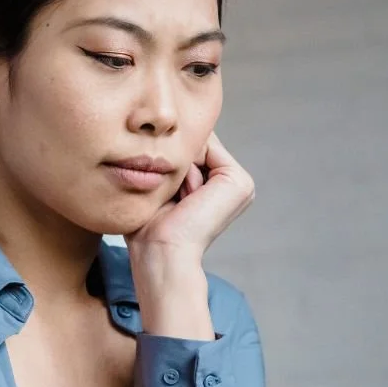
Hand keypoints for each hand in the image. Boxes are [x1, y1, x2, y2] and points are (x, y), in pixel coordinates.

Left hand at [126, 132, 254, 260]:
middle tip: (170, 200)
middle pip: (192, 144)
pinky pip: (203, 149)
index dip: (165, 160)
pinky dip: (187, 169)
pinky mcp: (239, 182)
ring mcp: (239, 182)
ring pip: (195, 144)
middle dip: (172, 162)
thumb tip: (163, 135)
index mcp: (215, 186)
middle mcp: (230, 183)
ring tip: (178, 200)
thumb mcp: (156, 187)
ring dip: (178, 167)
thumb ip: (167, 161)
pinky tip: (187, 198)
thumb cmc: (148, 227)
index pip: (186, 149)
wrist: (160, 252)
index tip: (159, 192)